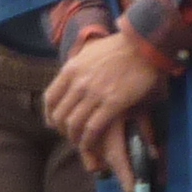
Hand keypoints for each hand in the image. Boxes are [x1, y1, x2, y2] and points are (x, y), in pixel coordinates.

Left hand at [46, 29, 168, 186]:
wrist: (142, 45)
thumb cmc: (119, 48)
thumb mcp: (88, 53)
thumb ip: (77, 68)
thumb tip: (71, 79)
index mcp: (70, 70)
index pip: (50, 98)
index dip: (49, 114)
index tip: (52, 122)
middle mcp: (78, 83)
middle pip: (60, 114)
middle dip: (62, 129)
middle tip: (69, 135)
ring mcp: (94, 93)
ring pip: (74, 123)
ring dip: (74, 137)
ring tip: (79, 143)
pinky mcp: (112, 103)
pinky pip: (93, 127)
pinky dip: (88, 140)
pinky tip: (90, 145)